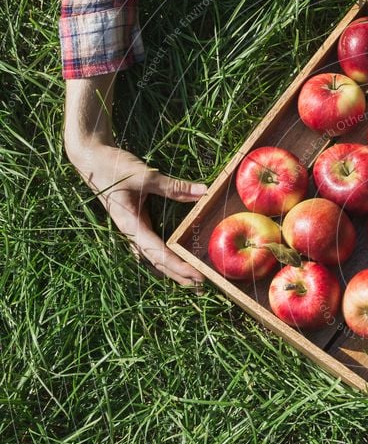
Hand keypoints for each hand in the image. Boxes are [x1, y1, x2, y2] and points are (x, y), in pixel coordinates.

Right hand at [70, 143, 207, 286]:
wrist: (90, 157)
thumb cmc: (112, 166)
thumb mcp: (144, 175)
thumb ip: (173, 186)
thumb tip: (202, 192)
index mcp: (130, 224)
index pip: (157, 252)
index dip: (178, 266)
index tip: (196, 276)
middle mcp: (130, 231)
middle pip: (156, 261)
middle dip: (178, 275)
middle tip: (201, 286)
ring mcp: (131, 229)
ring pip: (151, 257)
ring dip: (170, 270)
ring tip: (190, 282)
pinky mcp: (134, 223)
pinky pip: (148, 247)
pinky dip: (161, 258)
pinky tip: (171, 265)